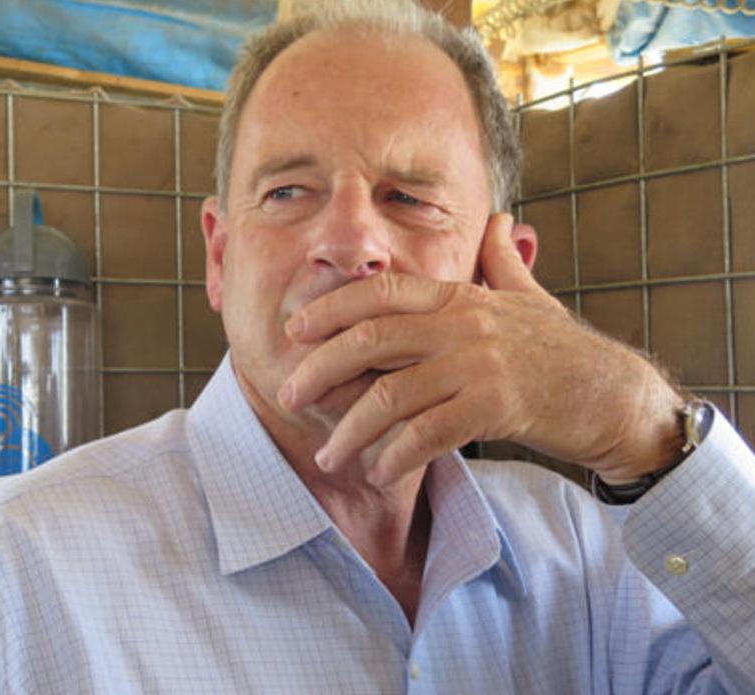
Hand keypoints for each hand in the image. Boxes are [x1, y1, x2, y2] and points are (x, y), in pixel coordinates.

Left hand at [279, 213, 684, 486]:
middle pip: (371, 340)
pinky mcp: (495, 406)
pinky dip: (395, 456)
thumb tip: (499, 221)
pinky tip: (379, 472)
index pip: (381, 292)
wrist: (614, 395)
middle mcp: (463, 323)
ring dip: (351, 431)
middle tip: (289, 395)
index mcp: (459, 296)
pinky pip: (426, 433)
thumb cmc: (561, 349)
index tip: (294, 331)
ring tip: (329, 457)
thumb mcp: (529, 296)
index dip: (331, 308)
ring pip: (391, 395)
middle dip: (321, 369)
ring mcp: (479, 364)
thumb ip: (501, 261)